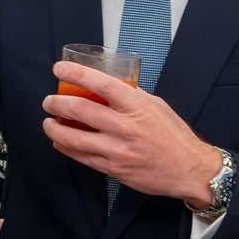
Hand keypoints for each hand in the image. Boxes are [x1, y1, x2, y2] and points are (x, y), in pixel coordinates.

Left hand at [42, 61, 220, 206]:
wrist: (189, 170)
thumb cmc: (175, 136)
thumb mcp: (157, 106)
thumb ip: (132, 96)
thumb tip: (107, 87)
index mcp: (137, 106)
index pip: (101, 84)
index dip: (76, 74)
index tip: (59, 69)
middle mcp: (125, 127)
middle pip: (80, 110)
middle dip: (57, 104)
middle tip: (49, 101)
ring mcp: (117, 150)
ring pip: (74, 137)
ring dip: (54, 129)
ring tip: (49, 123)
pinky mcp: (113, 168)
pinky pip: (81, 157)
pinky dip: (66, 147)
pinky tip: (60, 142)